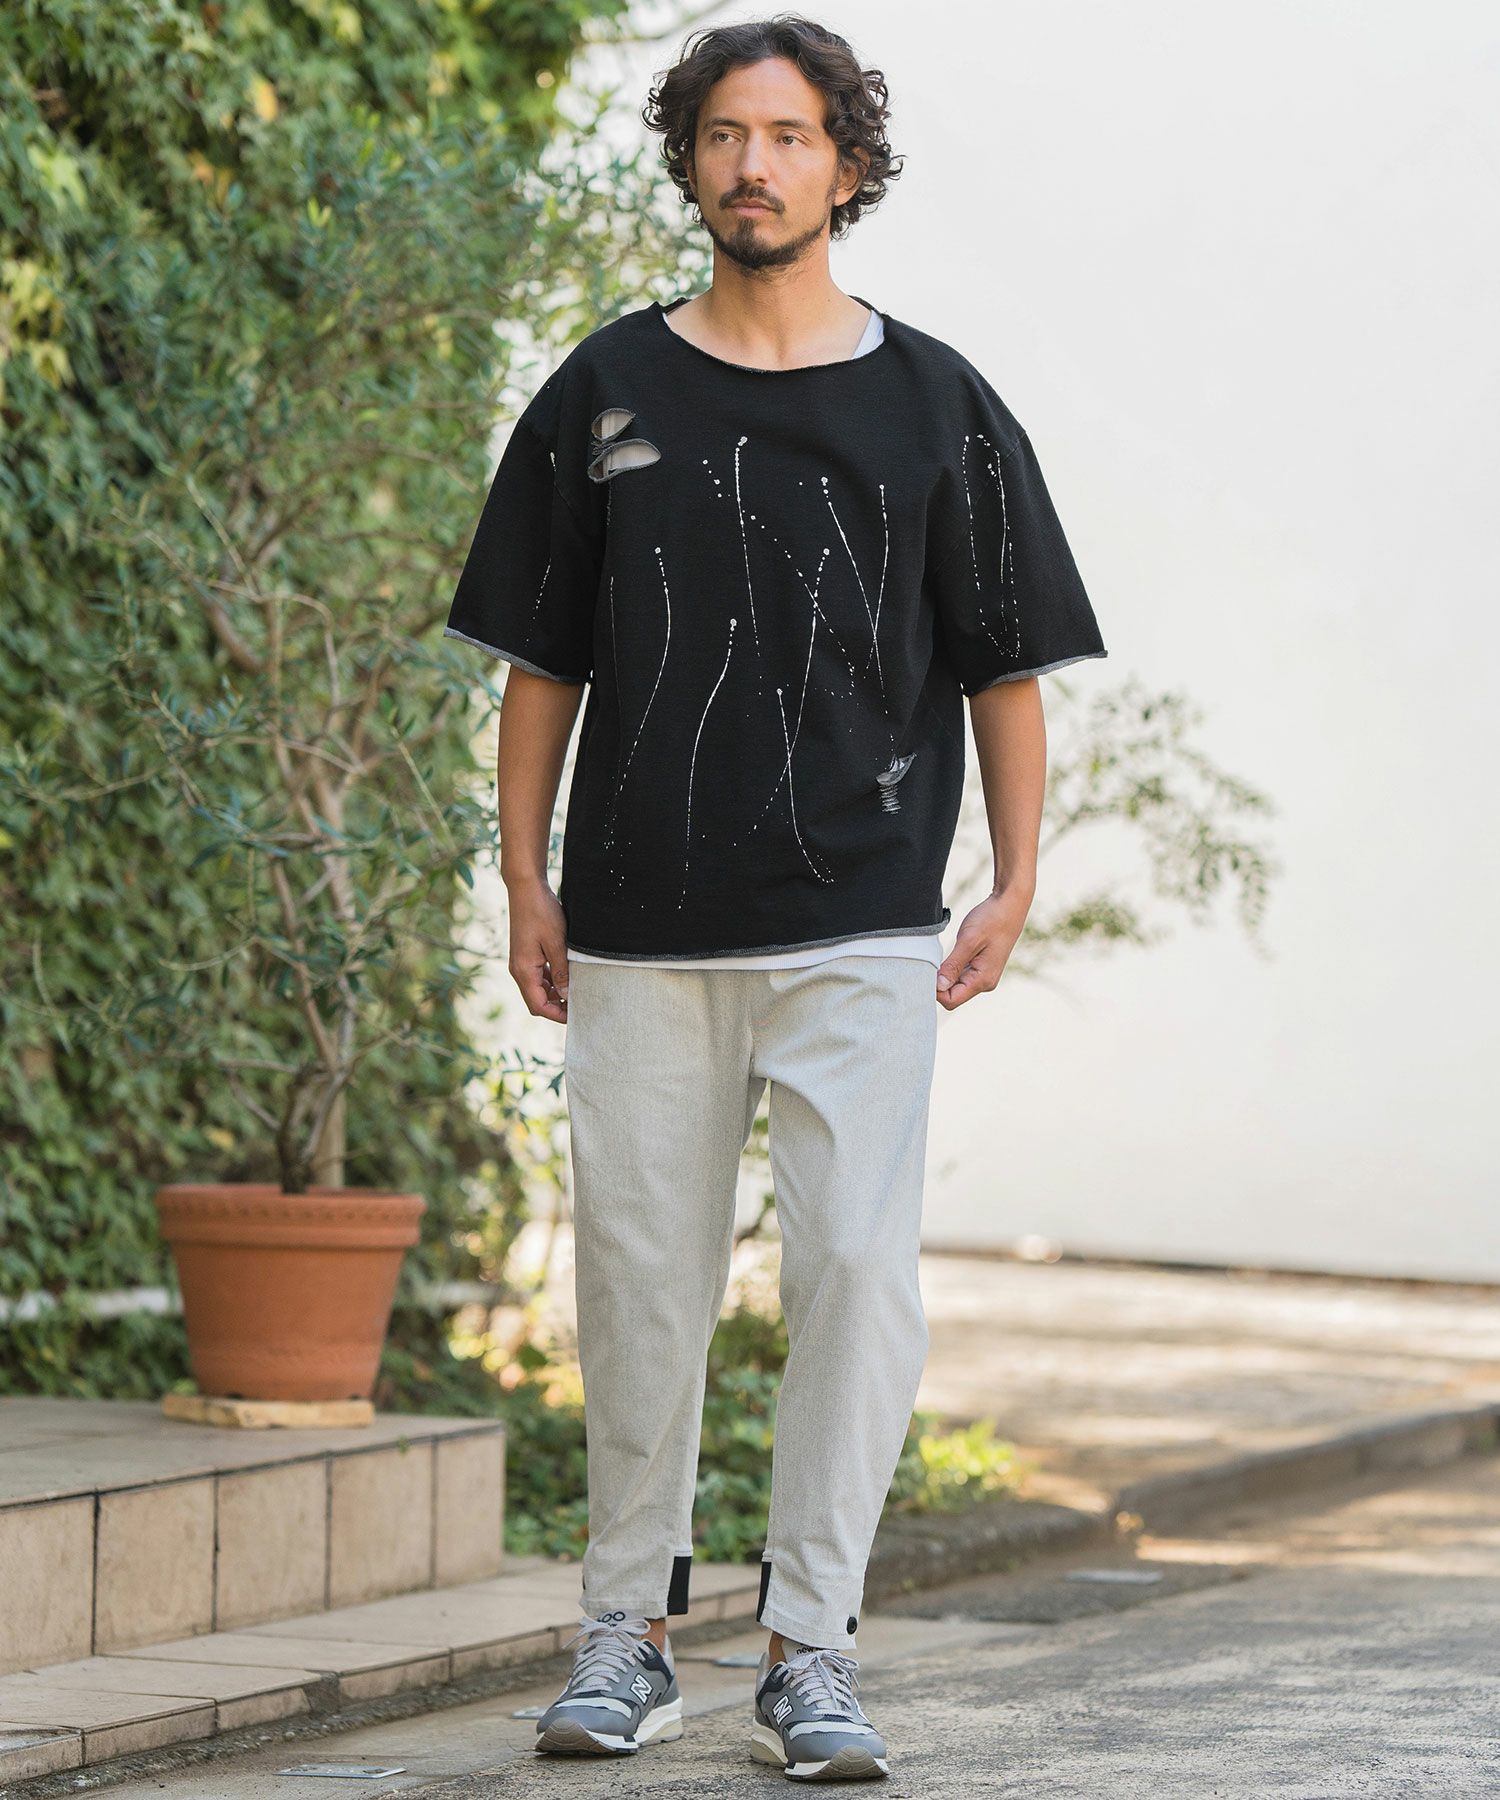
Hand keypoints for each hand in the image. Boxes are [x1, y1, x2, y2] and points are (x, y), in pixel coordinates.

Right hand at [506, 877, 570, 1022]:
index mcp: (523, 971)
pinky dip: (552, 981)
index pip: (538, 1006)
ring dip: (556, 994)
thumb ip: (562, 971)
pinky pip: (538, 976)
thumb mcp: (557, 943)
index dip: (557, 1015)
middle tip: (580, 1005)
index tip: (577, 1015)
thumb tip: (567, 994)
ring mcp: (521, 962)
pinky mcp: (526, 955)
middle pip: (537, 1001)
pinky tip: (567, 976)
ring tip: (577, 991)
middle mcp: (518, 970)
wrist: (526, 889)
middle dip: (557, 1007)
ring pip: (538, 989)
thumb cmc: (541, 913)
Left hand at [935, 886, 1031, 1009]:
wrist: (1010, 905)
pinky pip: (959, 975)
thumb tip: (939, 986)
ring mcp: (982, 975)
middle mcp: (984, 982)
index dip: (935, 990)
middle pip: (951, 995)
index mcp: (983, 980)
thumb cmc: (992, 920)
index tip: (926, 971)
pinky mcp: (980, 967)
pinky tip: (948, 954)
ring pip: (954, 985)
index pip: (951, 1000)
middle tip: (929, 961)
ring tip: (941, 955)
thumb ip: (953, 965)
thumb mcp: (968, 941)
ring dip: (944, 974)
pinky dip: (950, 968)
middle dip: (938, 983)